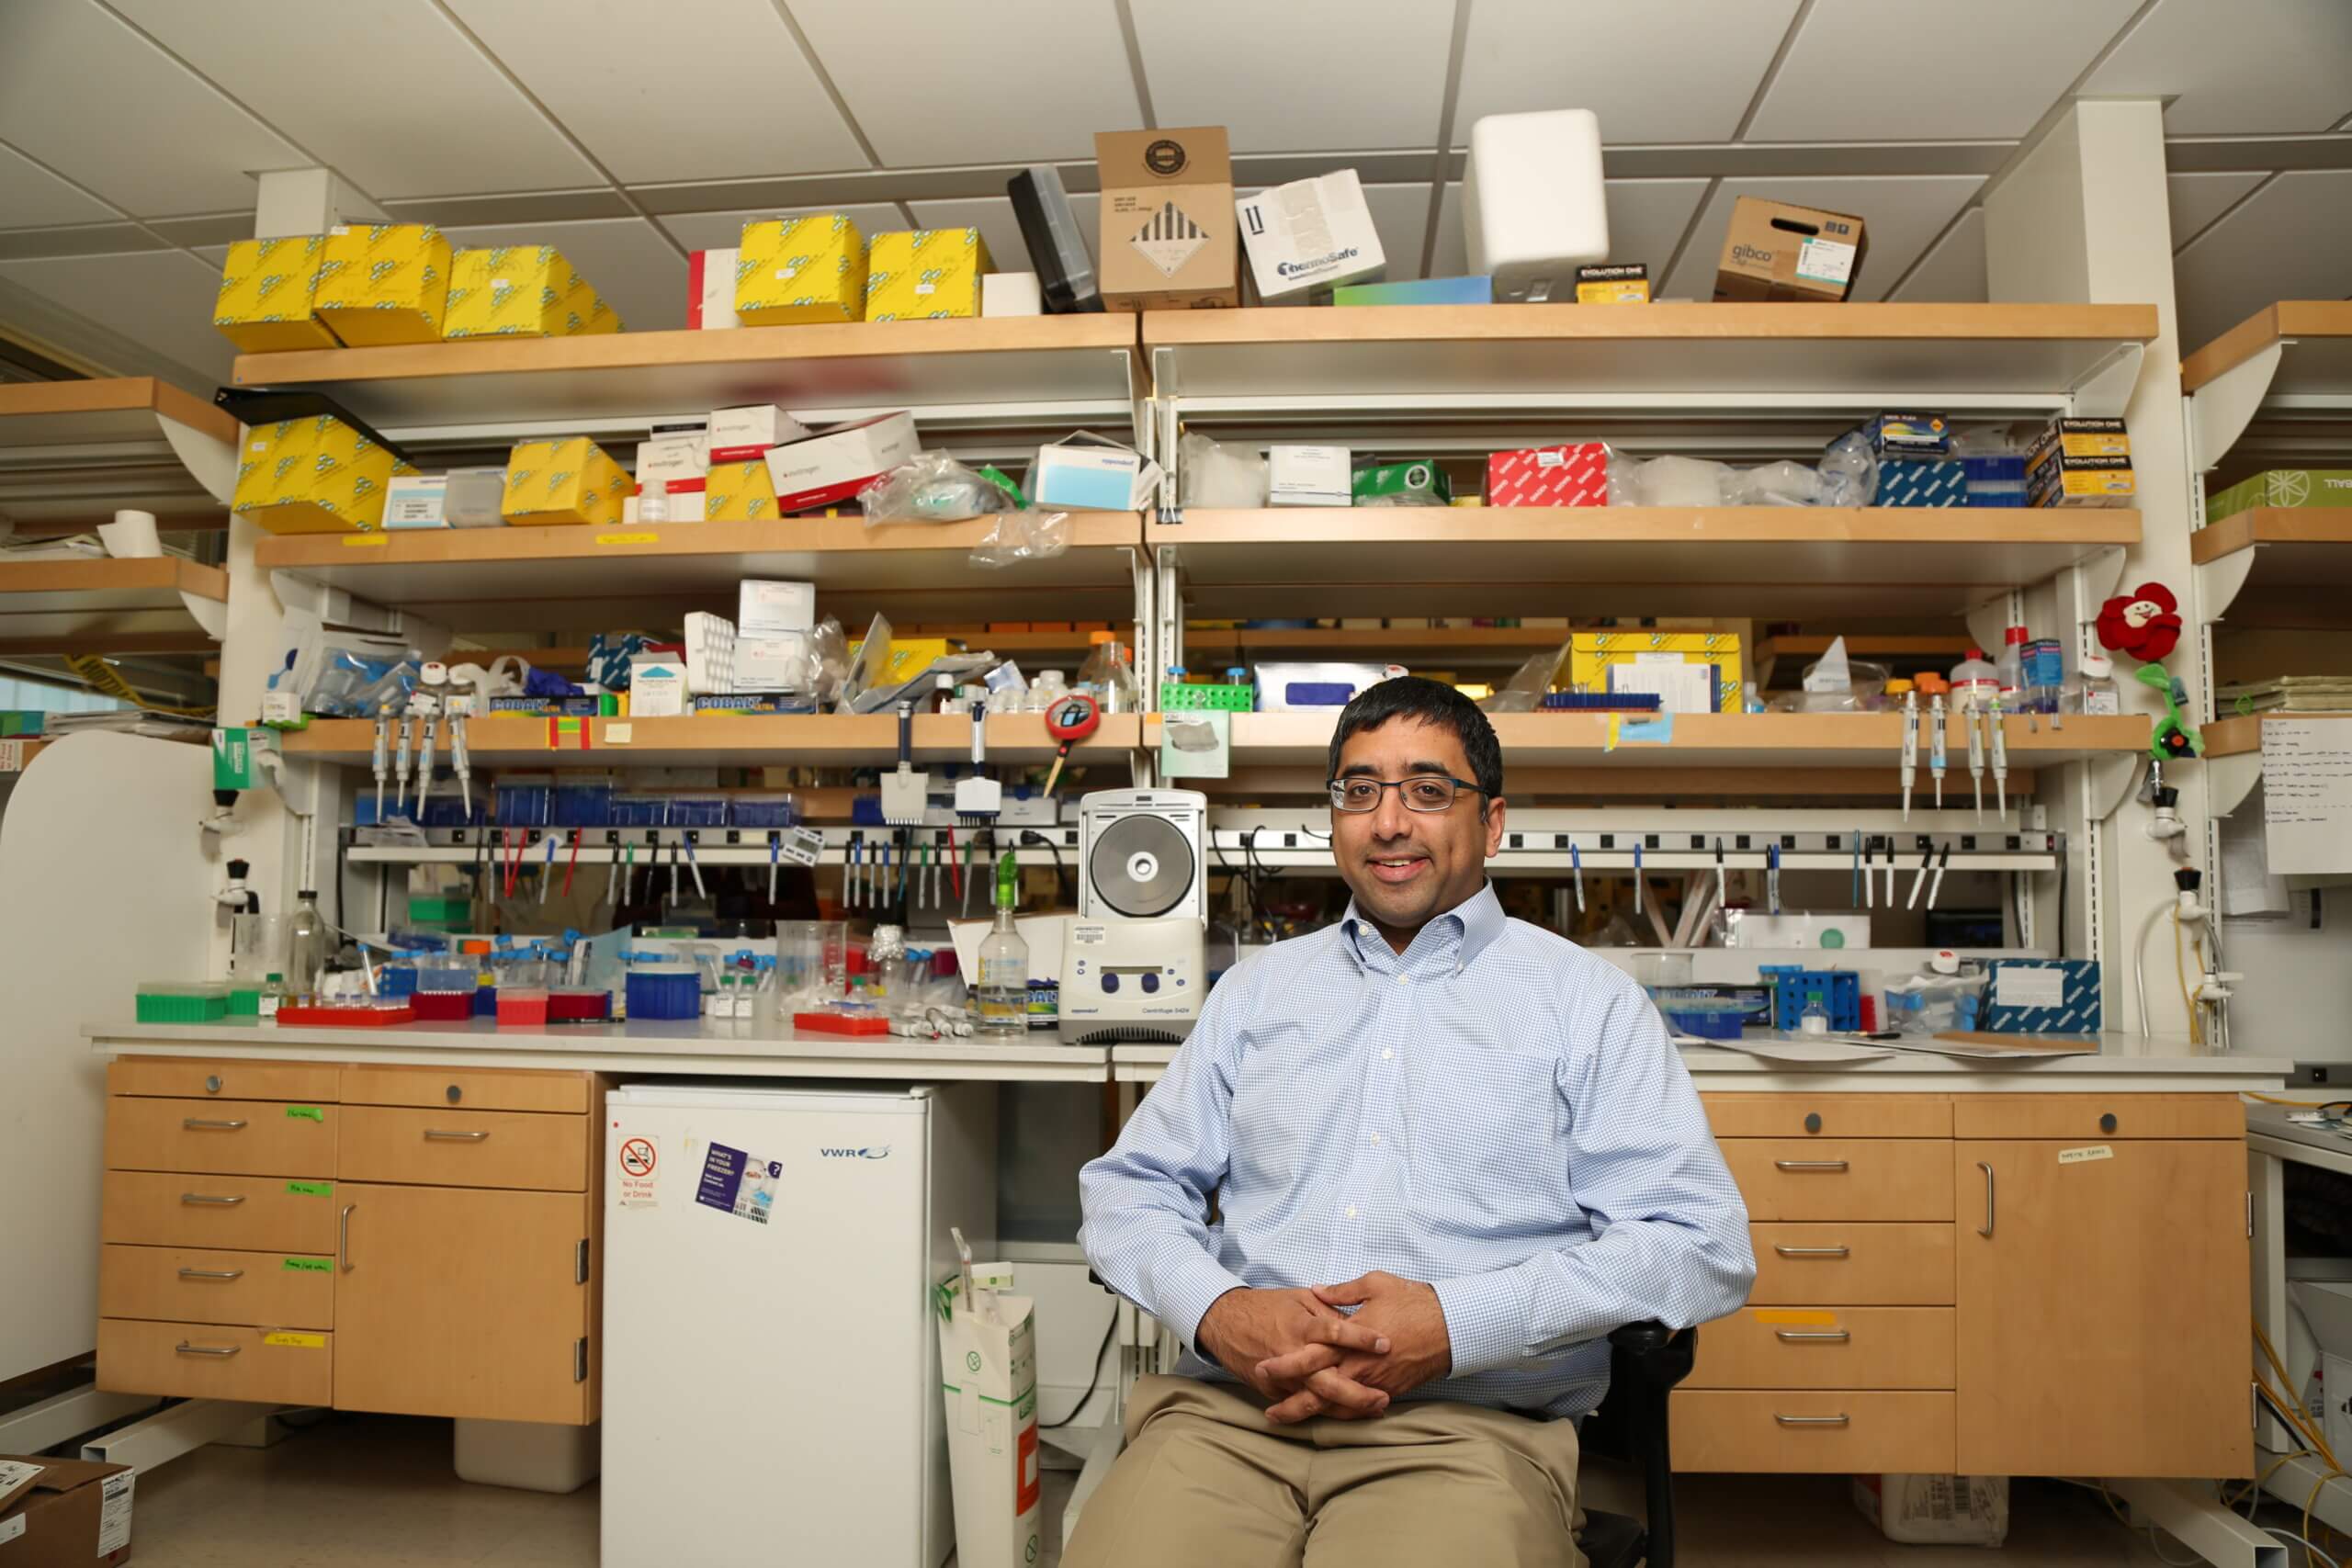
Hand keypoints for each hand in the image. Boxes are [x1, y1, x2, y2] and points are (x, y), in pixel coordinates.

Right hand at [1198, 1287, 1391, 1418]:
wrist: (1225, 1322)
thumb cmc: (1267, 1306)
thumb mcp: (1300, 1298)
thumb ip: (1329, 1309)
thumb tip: (1358, 1320)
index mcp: (1300, 1326)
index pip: (1334, 1332)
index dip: (1361, 1338)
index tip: (1386, 1344)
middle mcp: (1292, 1355)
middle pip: (1328, 1380)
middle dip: (1358, 1393)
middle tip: (1384, 1397)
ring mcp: (1282, 1377)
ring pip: (1318, 1400)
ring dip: (1347, 1409)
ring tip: (1374, 1410)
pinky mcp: (1273, 1391)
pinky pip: (1302, 1405)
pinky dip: (1326, 1411)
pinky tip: (1349, 1415)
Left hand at [1255, 1272, 1452, 1423]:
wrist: (1452, 1326)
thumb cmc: (1413, 1301)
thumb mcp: (1375, 1283)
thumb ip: (1341, 1291)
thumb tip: (1315, 1291)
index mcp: (1350, 1338)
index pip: (1309, 1356)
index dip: (1284, 1366)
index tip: (1262, 1368)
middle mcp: (1359, 1366)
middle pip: (1318, 1393)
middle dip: (1291, 1404)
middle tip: (1268, 1412)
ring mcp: (1375, 1383)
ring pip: (1337, 1407)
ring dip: (1312, 1415)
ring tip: (1289, 1420)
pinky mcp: (1390, 1391)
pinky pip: (1360, 1410)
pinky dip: (1340, 1416)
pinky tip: (1326, 1417)